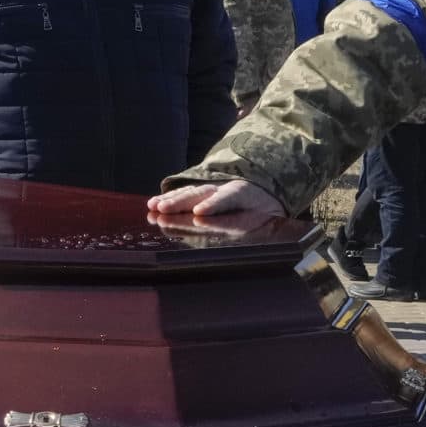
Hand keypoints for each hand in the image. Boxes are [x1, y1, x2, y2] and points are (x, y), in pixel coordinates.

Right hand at [147, 177, 290, 231]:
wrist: (263, 187)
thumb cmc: (266, 210)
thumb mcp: (272, 217)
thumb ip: (265, 227)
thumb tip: (265, 240)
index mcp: (245, 193)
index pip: (228, 197)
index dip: (214, 204)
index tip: (199, 213)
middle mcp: (224, 187)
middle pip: (201, 194)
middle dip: (182, 202)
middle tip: (164, 209)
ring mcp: (210, 188)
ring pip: (189, 192)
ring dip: (171, 200)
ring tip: (155, 207)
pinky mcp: (200, 191)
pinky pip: (183, 193)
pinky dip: (168, 198)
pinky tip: (153, 204)